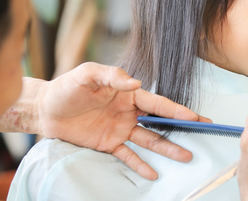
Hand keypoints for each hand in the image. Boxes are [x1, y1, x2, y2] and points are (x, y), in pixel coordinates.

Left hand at [36, 62, 209, 179]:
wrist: (46, 108)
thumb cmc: (67, 87)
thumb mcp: (88, 75)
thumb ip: (113, 77)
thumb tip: (136, 83)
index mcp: (128, 93)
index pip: (156, 102)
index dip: (176, 109)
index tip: (194, 116)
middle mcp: (128, 112)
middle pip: (159, 122)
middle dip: (181, 128)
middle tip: (202, 132)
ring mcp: (120, 129)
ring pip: (148, 140)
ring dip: (167, 148)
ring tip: (185, 156)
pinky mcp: (108, 144)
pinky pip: (127, 156)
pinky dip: (139, 165)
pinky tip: (153, 172)